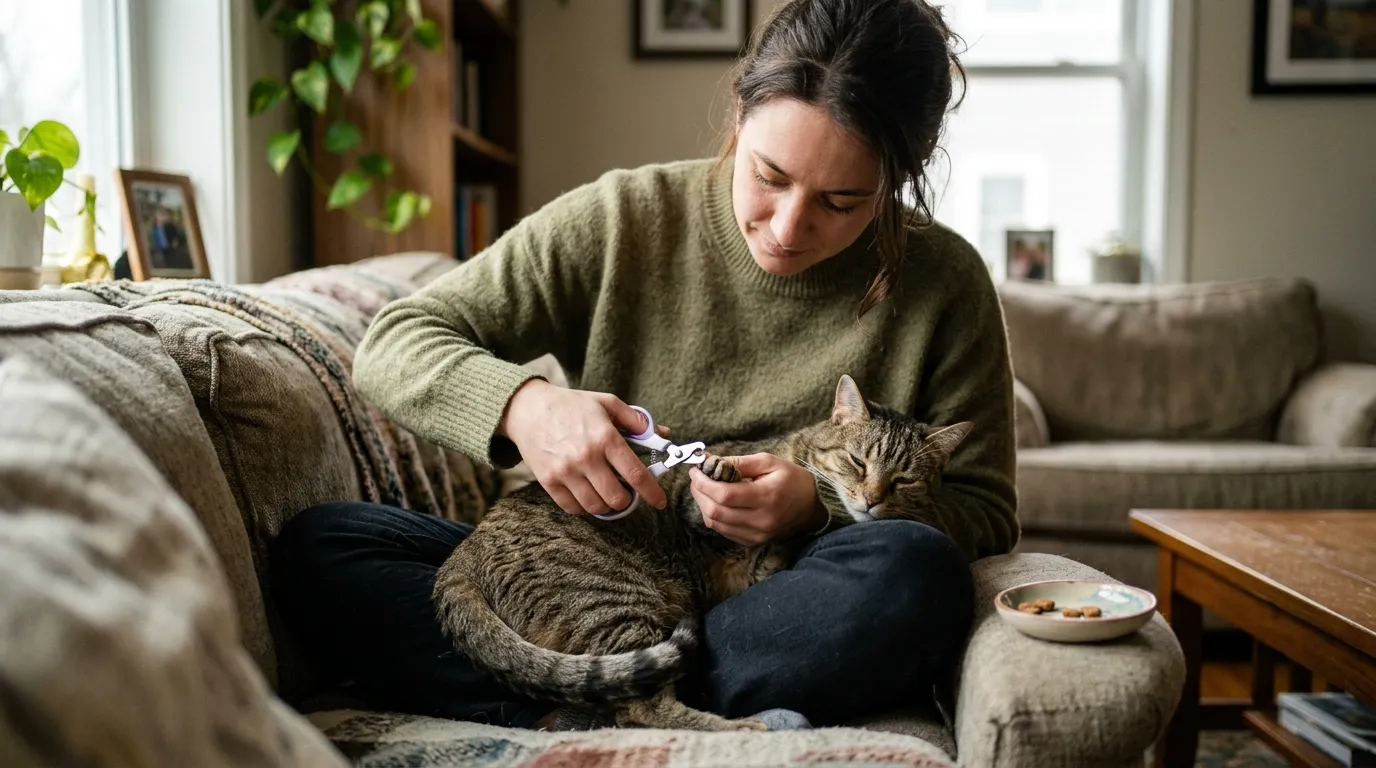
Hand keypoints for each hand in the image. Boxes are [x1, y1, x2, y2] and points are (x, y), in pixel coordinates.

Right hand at [499, 379, 669, 515]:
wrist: (528, 408)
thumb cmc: (570, 405)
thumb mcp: (607, 403)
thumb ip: (636, 420)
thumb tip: (663, 434)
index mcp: (605, 437)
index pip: (636, 474)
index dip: (652, 493)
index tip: (659, 502)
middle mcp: (586, 456)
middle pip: (617, 497)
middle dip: (628, 500)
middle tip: (627, 493)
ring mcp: (566, 471)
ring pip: (596, 506)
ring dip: (607, 505)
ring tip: (607, 493)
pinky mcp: (548, 481)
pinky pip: (573, 508)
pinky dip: (584, 507)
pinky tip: (587, 494)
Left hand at [689, 453, 825, 545]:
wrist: (813, 507)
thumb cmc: (792, 480)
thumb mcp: (769, 462)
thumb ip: (739, 462)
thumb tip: (710, 461)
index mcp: (766, 497)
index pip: (724, 494)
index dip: (704, 482)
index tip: (696, 470)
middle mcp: (760, 520)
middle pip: (716, 511)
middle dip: (699, 493)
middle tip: (697, 478)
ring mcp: (756, 534)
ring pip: (716, 524)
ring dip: (703, 505)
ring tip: (704, 489)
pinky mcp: (753, 541)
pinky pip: (724, 531)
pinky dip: (714, 517)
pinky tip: (716, 503)